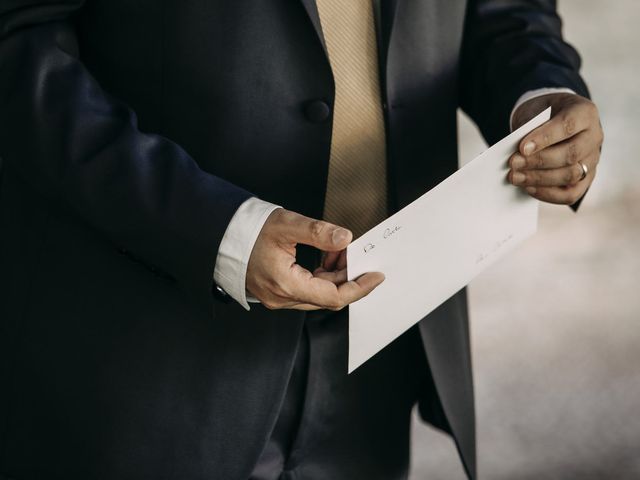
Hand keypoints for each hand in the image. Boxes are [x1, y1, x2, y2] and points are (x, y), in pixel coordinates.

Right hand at [246, 208, 384, 310]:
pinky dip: (321, 275)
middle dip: (347, 276)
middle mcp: (282, 297)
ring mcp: (278, 297)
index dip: (359, 287)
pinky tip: (324, 256)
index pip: (333, 296)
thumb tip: (345, 238)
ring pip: (318, 293)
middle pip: (328, 297)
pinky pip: (307, 289)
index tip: (375, 276)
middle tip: (355, 254)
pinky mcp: (276, 291)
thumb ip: (318, 232)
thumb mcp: (286, 225)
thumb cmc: (248, 231)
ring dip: (334, 274)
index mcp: (286, 284)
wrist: (221, 236)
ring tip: (338, 249)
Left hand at [508, 93, 602, 204]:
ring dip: (539, 179)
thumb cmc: (541, 115)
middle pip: (571, 154)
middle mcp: (594, 137)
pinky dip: (548, 194)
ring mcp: (592, 159)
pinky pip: (570, 194)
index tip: (522, 148)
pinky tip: (528, 188)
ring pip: (571, 175)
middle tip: (513, 164)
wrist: (551, 121)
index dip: (545, 138)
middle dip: (538, 161)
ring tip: (515, 177)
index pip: (568, 126)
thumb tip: (518, 154)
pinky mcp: (586, 179)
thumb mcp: (535, 111)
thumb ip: (529, 128)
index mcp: (584, 113)